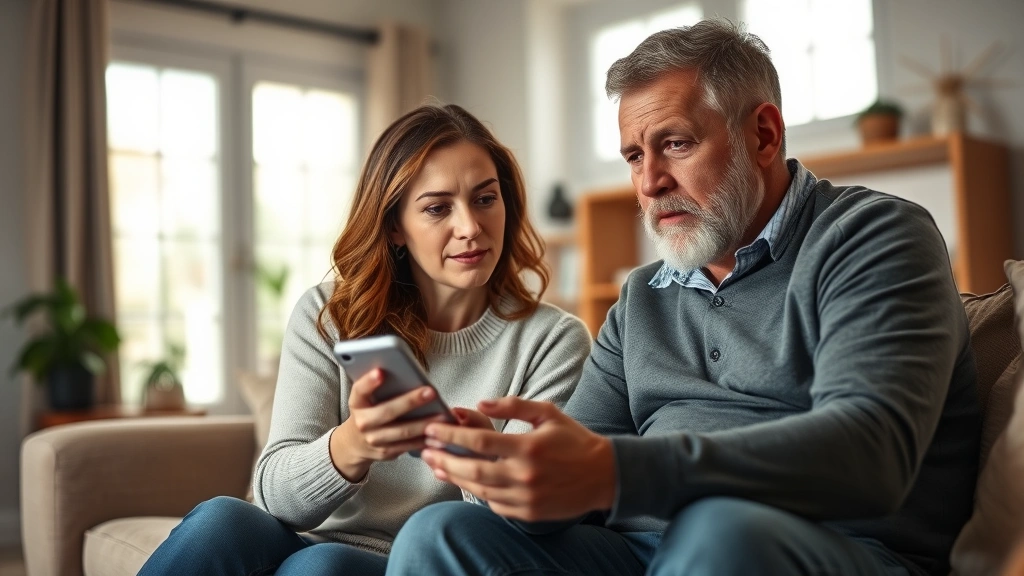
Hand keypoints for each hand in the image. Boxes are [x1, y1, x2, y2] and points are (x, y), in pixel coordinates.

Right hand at [330, 368, 446, 481]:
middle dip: (410, 401)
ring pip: (402, 431)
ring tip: (442, 415)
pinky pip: (409, 445)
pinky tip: (438, 433)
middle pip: (387, 411)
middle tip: (430, 392)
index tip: (381, 372)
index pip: (360, 391)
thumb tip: (406, 372)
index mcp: (357, 404)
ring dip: (424, 423)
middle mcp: (363, 422)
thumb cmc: (368, 412)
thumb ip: (380, 387)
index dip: (369, 382)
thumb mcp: (366, 399)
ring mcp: (374, 440)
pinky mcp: (386, 452)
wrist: (355, 442)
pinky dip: (425, 439)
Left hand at [420, 397, 615, 521]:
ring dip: (454, 477)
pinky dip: (477, 492)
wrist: (604, 476)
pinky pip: (494, 504)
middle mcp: (525, 475)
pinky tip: (464, 481)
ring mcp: (525, 498)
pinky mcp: (528, 513)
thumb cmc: (574, 440)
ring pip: (479, 489)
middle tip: (425, 451)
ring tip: (437, 466)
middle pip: (472, 469)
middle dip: (444, 459)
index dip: (451, 434)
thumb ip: (513, 405)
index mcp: (529, 447)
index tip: (433, 429)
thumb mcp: (548, 413)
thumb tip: (480, 403)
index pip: (480, 441)